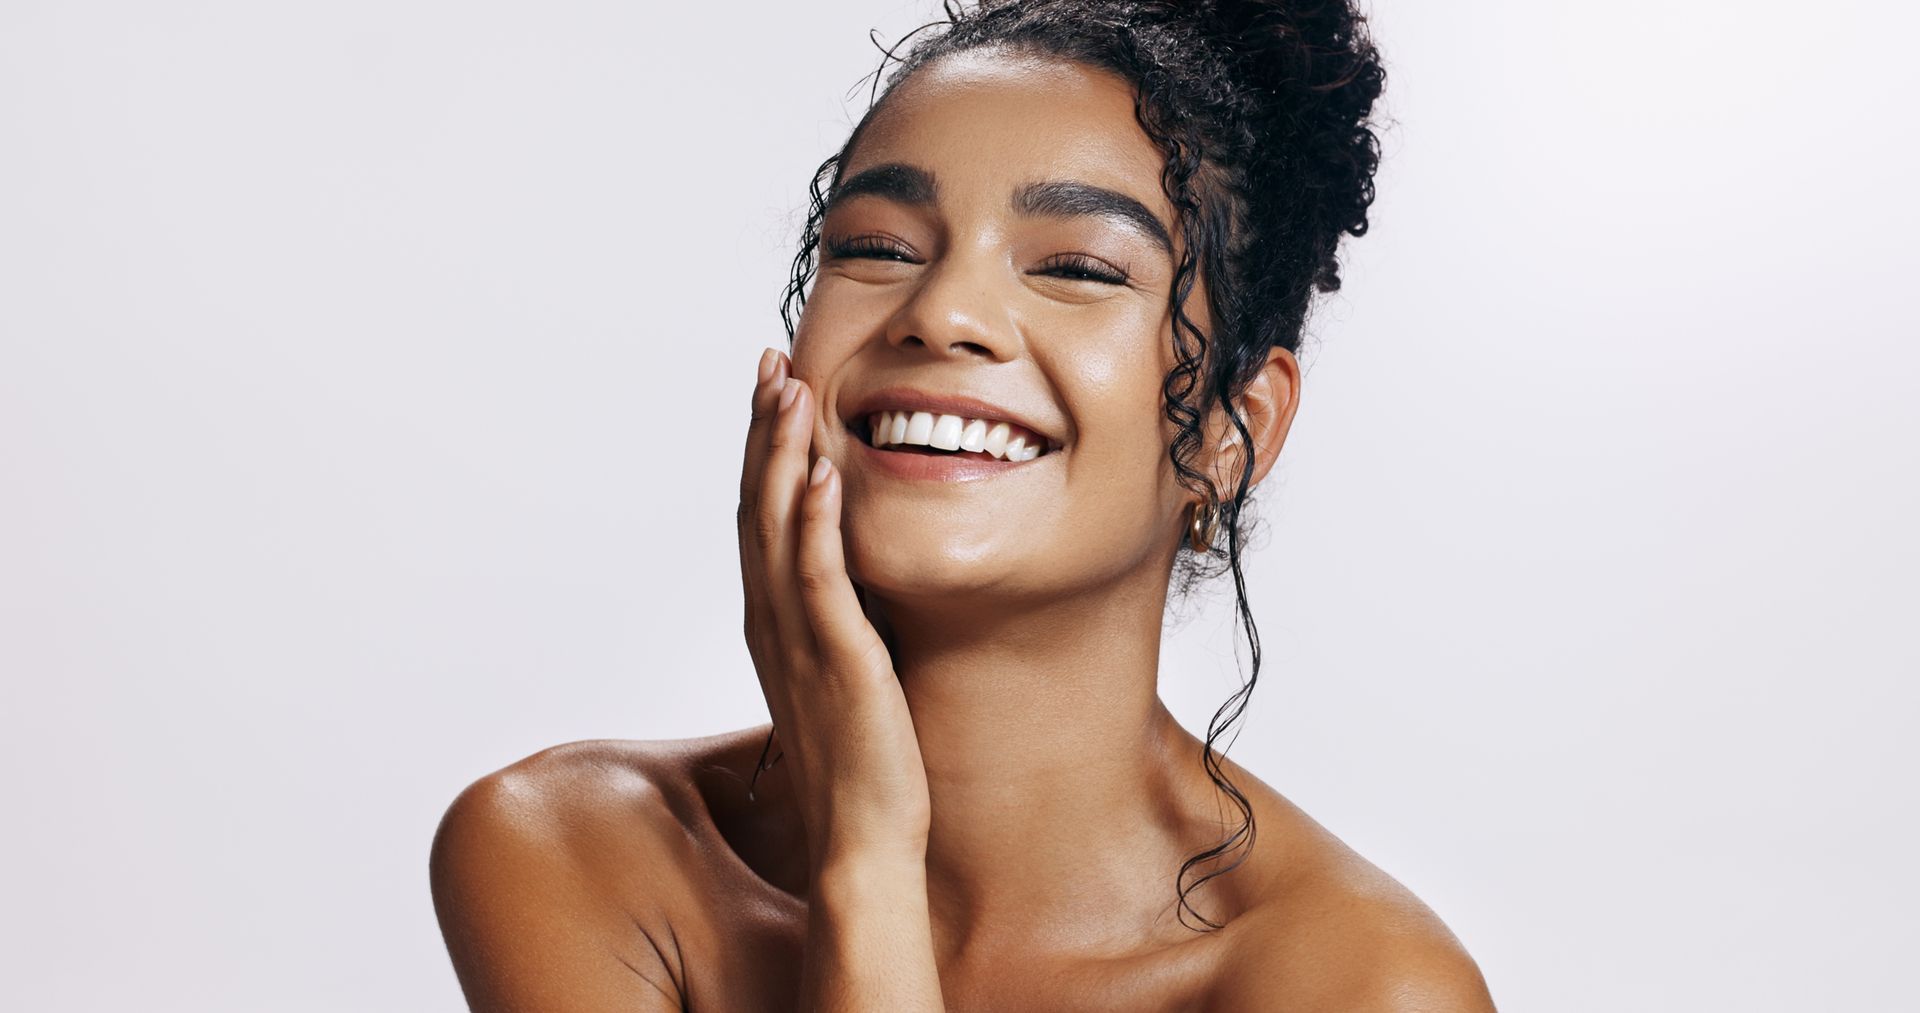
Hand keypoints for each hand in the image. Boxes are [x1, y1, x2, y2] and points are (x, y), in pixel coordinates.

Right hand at [736, 348, 931, 870]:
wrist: (863, 835)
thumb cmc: (862, 758)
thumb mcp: (844, 668)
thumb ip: (839, 615)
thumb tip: (857, 570)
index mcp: (772, 620)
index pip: (759, 516)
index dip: (763, 447)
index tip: (774, 387)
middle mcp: (772, 621)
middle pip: (756, 505)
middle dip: (764, 428)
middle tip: (771, 360)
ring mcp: (798, 639)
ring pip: (778, 528)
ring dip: (783, 453)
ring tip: (791, 388)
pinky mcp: (836, 660)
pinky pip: (821, 579)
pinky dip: (817, 522)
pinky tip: (825, 471)